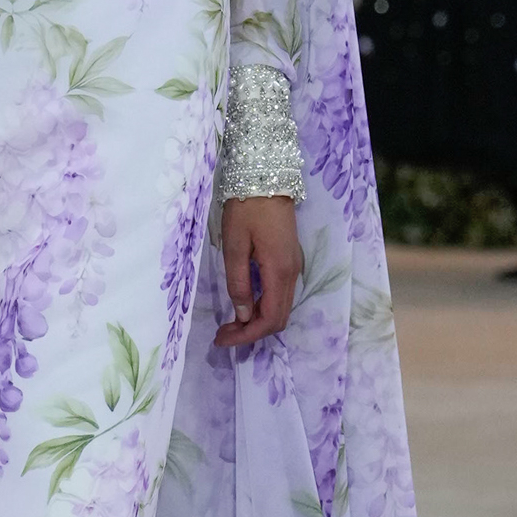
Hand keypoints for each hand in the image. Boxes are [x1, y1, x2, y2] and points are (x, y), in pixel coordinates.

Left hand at [213, 197, 301, 350]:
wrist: (267, 177)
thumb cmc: (246, 209)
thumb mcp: (234, 246)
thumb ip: (239, 283)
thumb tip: (244, 316)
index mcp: (279, 272)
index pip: (270, 320)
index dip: (247, 336)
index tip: (222, 340)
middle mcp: (293, 274)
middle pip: (278, 319)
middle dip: (251, 333)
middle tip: (223, 334)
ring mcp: (294, 267)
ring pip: (281, 308)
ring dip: (257, 321)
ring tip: (230, 323)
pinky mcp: (290, 260)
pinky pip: (280, 295)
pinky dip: (264, 307)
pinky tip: (244, 305)